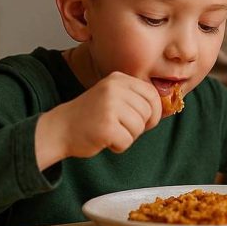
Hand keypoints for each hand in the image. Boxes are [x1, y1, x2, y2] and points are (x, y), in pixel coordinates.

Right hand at [34, 72, 162, 170]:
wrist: (58, 129)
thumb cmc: (90, 116)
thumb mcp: (113, 96)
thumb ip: (135, 98)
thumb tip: (167, 106)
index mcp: (119, 79)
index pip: (152, 94)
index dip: (154, 112)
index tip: (145, 121)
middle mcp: (115, 88)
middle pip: (148, 112)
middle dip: (140, 126)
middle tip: (122, 129)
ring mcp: (109, 106)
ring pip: (139, 127)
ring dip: (128, 136)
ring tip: (110, 132)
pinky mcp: (106, 126)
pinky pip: (127, 141)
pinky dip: (119, 146)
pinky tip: (104, 140)